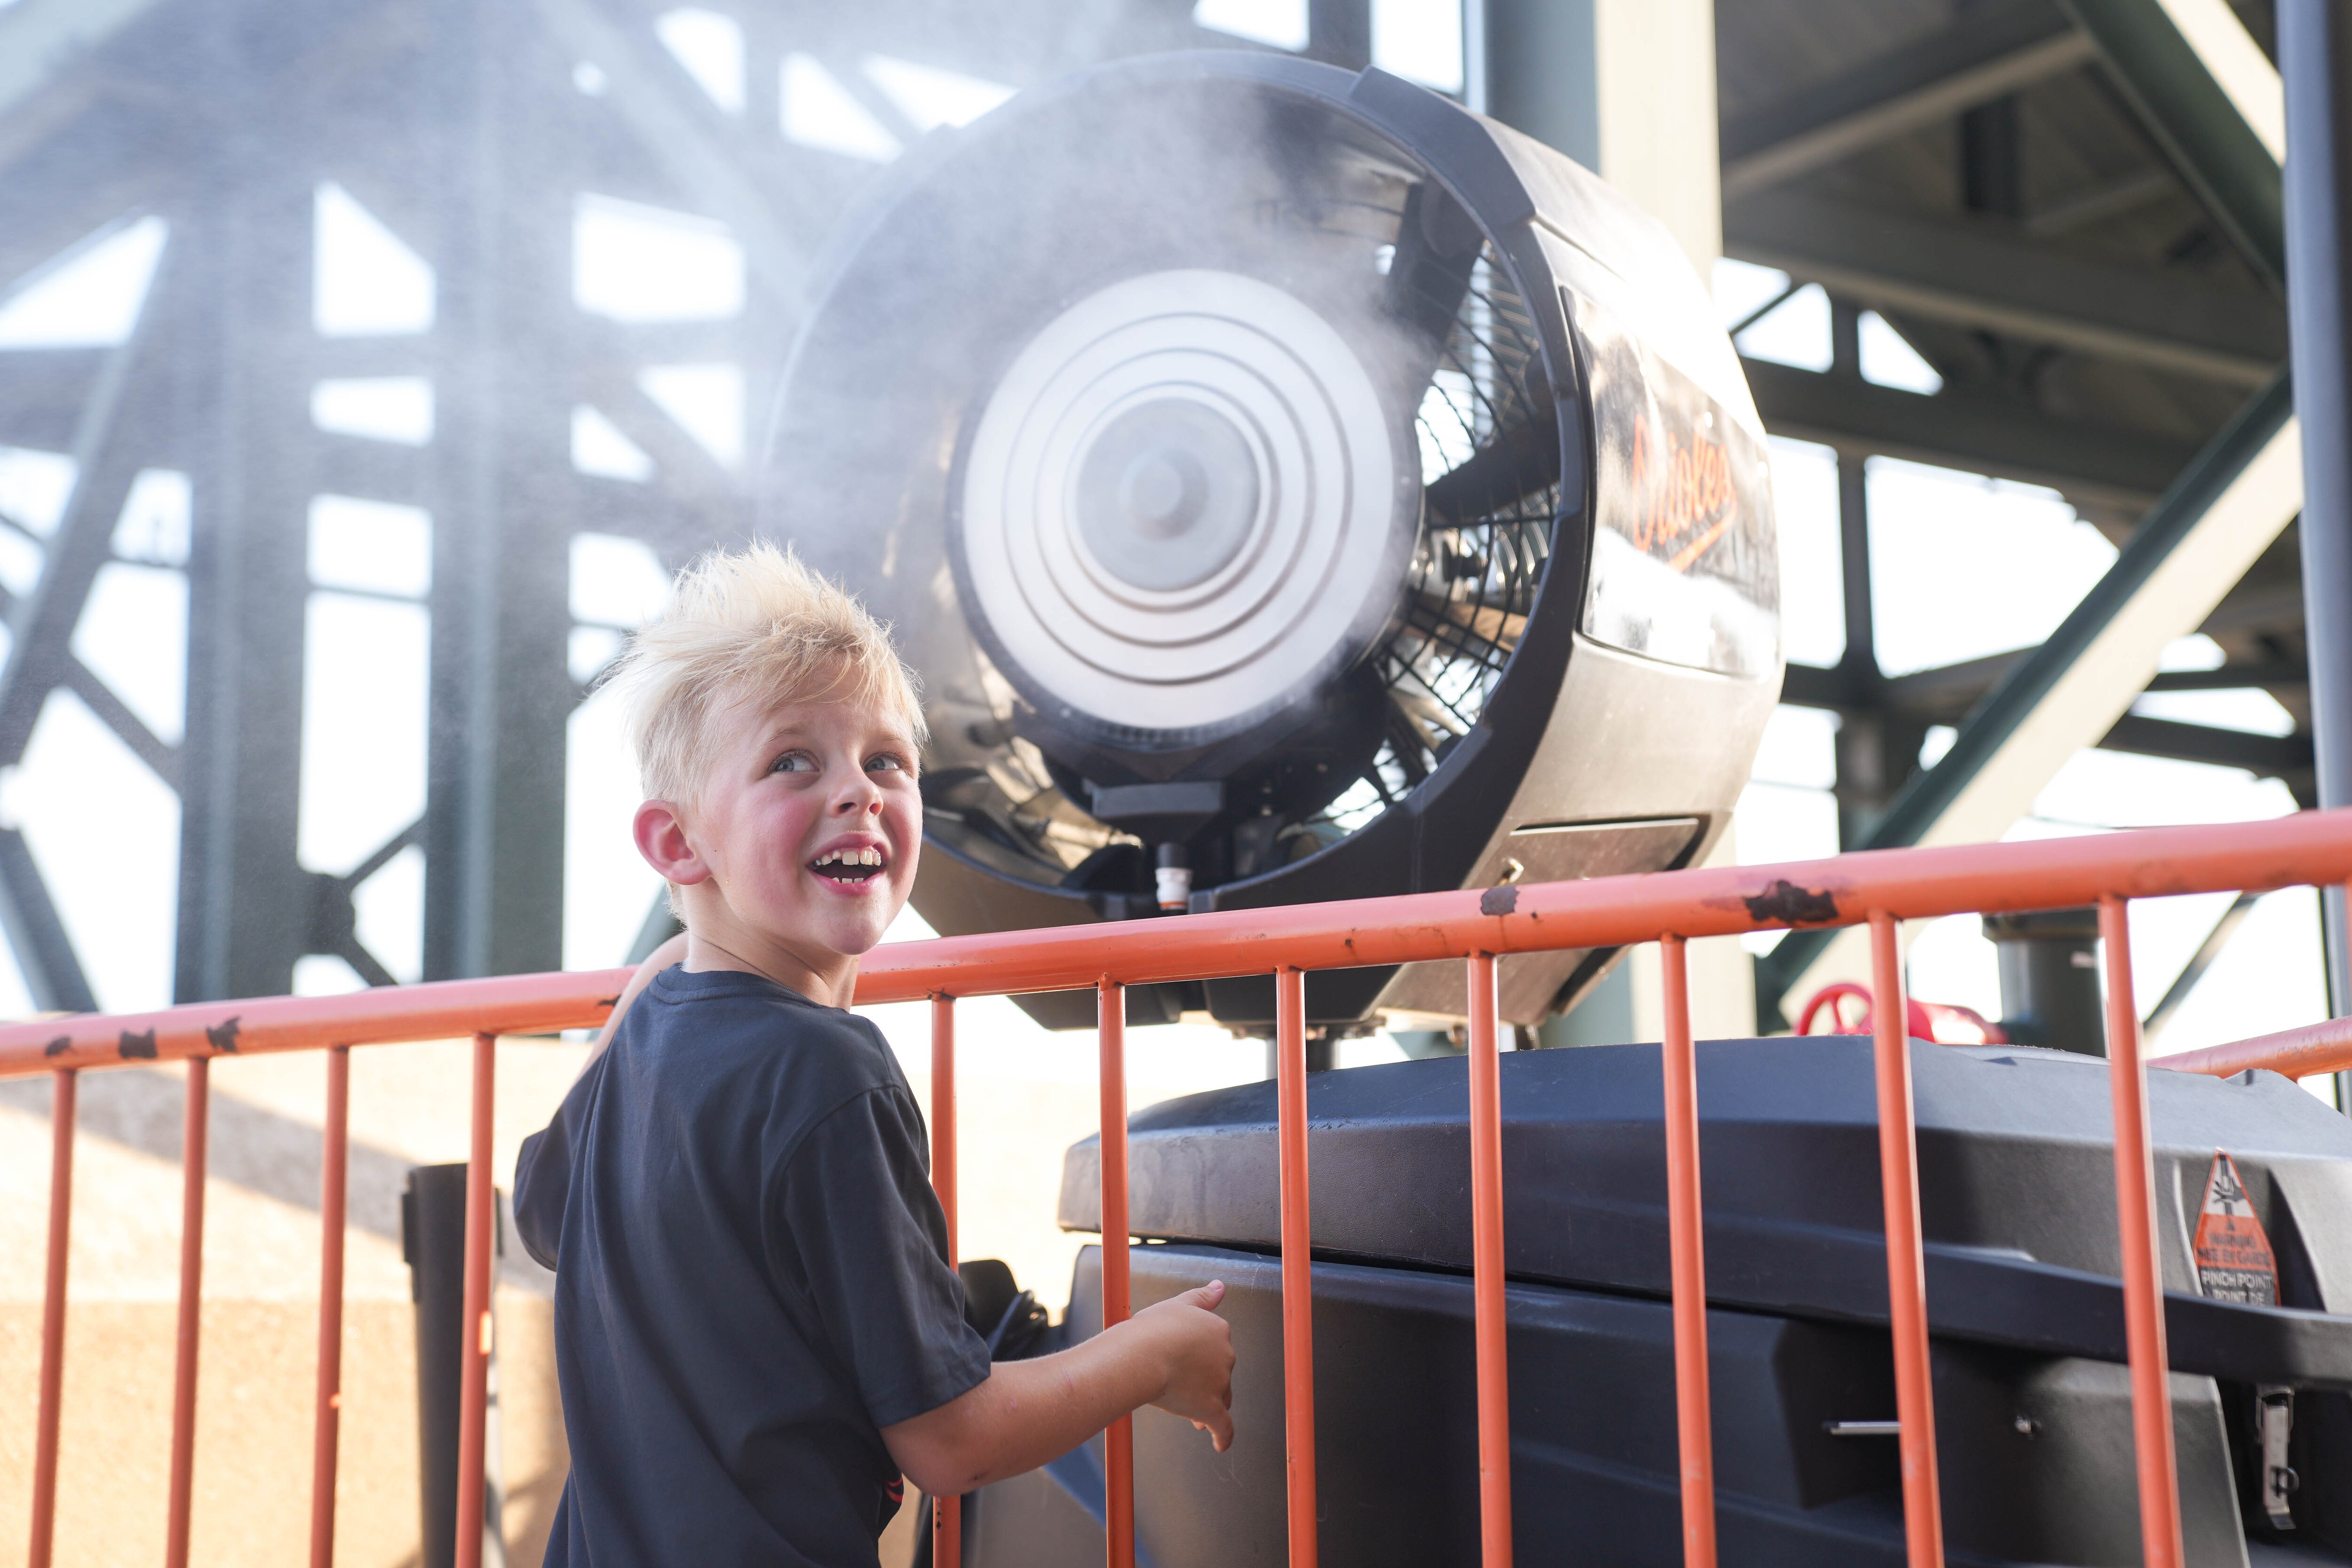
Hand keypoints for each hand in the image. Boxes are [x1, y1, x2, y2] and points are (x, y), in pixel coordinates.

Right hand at [1132, 1280, 1235, 1451]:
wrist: (1142, 1355)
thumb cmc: (1152, 1329)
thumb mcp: (1178, 1305)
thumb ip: (1202, 1297)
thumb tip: (1220, 1286)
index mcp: (1218, 1330)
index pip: (1216, 1348)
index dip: (1201, 1358)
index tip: (1186, 1365)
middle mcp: (1225, 1355)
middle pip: (1220, 1374)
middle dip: (1204, 1383)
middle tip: (1180, 1388)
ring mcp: (1220, 1384)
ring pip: (1220, 1399)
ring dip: (1207, 1406)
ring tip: (1187, 1412)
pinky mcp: (1212, 1409)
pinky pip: (1224, 1428)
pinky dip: (1224, 1437)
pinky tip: (1221, 1445)